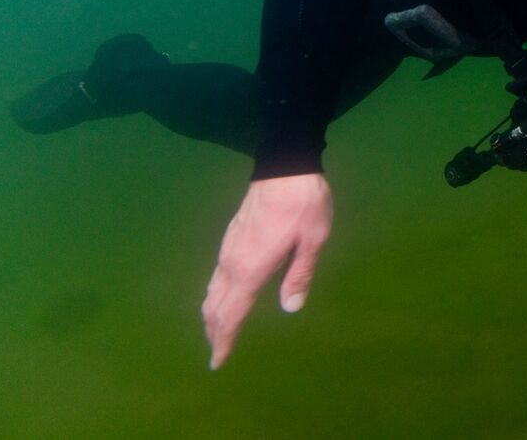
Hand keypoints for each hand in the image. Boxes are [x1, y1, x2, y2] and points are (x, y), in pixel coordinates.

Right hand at [202, 173, 332, 369]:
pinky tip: (225, 295)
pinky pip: (217, 275)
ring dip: (213, 313)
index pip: (231, 313)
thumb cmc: (304, 203)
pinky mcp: (231, 236)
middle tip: (217, 353)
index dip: (223, 339)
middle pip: (215, 305)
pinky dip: (217, 294)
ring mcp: (228, 247)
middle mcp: (232, 262)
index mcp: (251, 268)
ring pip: (212, 289)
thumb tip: (290, 308)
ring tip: (218, 330)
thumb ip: (300, 275)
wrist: (284, 164)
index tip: (218, 362)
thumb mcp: (313, 240)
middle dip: (215, 331)